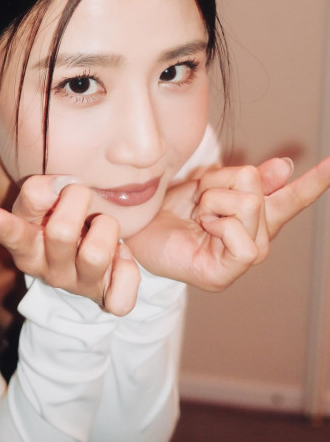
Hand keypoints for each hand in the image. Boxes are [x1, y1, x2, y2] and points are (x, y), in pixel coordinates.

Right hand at [0, 176, 140, 315]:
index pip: (13, 234)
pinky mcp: (106, 300)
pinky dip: (127, 269)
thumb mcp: (44, 206)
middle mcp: (48, 270)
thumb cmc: (63, 221)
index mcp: (27, 246)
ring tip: (102, 226)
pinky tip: (121, 257)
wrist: (90, 260)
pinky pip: (121, 297)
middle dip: (78, 200)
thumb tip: (56, 186)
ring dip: (107, 228)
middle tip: (82, 195)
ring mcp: (77, 286)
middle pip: (61, 232)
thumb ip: (40, 192)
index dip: (0, 226)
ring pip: (96, 255)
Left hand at [129, 155, 329, 290]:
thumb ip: (247, 179)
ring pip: (248, 206)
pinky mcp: (223, 274)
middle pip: (255, 187)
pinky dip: (219, 225)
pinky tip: (204, 230)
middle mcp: (252, 236)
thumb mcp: (208, 184)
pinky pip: (243, 242)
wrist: (130, 228)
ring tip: (197, 215)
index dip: (314, 183)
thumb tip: (285, 167)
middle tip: (198, 199)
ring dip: (212, 201)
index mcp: (250, 215)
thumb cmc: (165, 208)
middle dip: (218, 182)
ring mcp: (239, 257)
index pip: (290, 198)